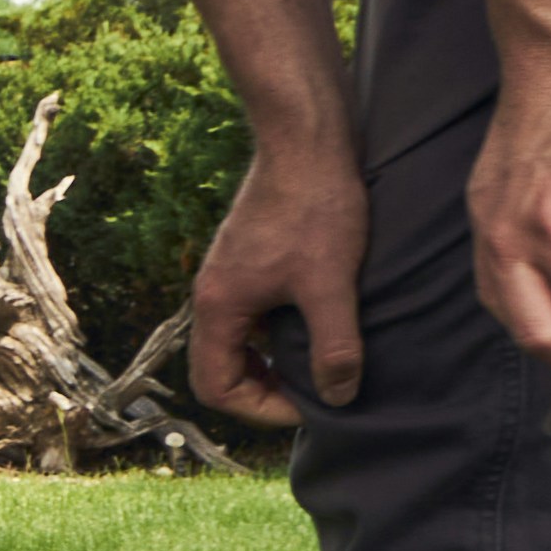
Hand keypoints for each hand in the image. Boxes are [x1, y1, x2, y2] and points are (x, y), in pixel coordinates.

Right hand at [189, 133, 373, 424]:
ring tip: (316, 362)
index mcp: (217, 305)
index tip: (308, 403)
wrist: (306, 142)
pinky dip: (276, 333)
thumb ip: (334, 347)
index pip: (215, 386)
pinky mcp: (247, 258)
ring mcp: (227, 275)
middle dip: (263, 391)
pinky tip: (316, 321)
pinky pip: (250, 314)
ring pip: (237, 341)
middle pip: (219, 367)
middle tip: (311, 393)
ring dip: (270, 361)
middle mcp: (212, 293)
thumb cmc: (315, 208)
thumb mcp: (330, 285)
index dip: (260, 409)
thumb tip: (339, 397)